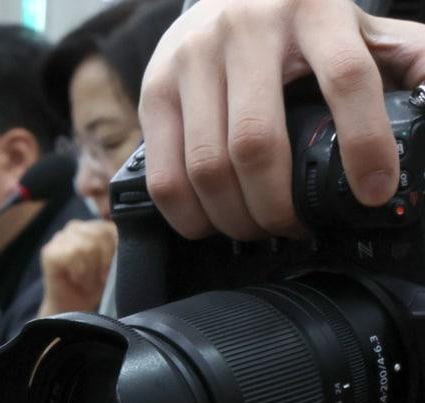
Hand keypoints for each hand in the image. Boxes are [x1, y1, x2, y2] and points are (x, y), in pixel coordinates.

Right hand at [37, 219, 117, 316]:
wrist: (75, 307)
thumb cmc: (95, 284)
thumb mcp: (112, 263)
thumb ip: (116, 246)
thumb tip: (121, 239)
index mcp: (93, 226)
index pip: (111, 228)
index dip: (115, 251)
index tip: (111, 269)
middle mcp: (75, 227)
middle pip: (99, 235)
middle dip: (102, 262)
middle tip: (99, 278)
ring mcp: (59, 238)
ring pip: (85, 247)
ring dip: (90, 271)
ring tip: (87, 281)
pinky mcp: (48, 251)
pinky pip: (71, 255)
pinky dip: (78, 272)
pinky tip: (76, 279)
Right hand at [139, 0, 424, 240]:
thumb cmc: (302, 23)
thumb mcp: (359, 27)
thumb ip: (410, 58)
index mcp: (315, 8)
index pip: (345, 77)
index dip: (364, 143)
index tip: (374, 192)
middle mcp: (247, 28)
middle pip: (257, 141)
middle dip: (277, 205)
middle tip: (294, 226)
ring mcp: (192, 58)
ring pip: (207, 165)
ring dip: (234, 217)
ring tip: (256, 229)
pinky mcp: (154, 87)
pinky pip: (163, 171)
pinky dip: (187, 214)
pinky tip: (209, 223)